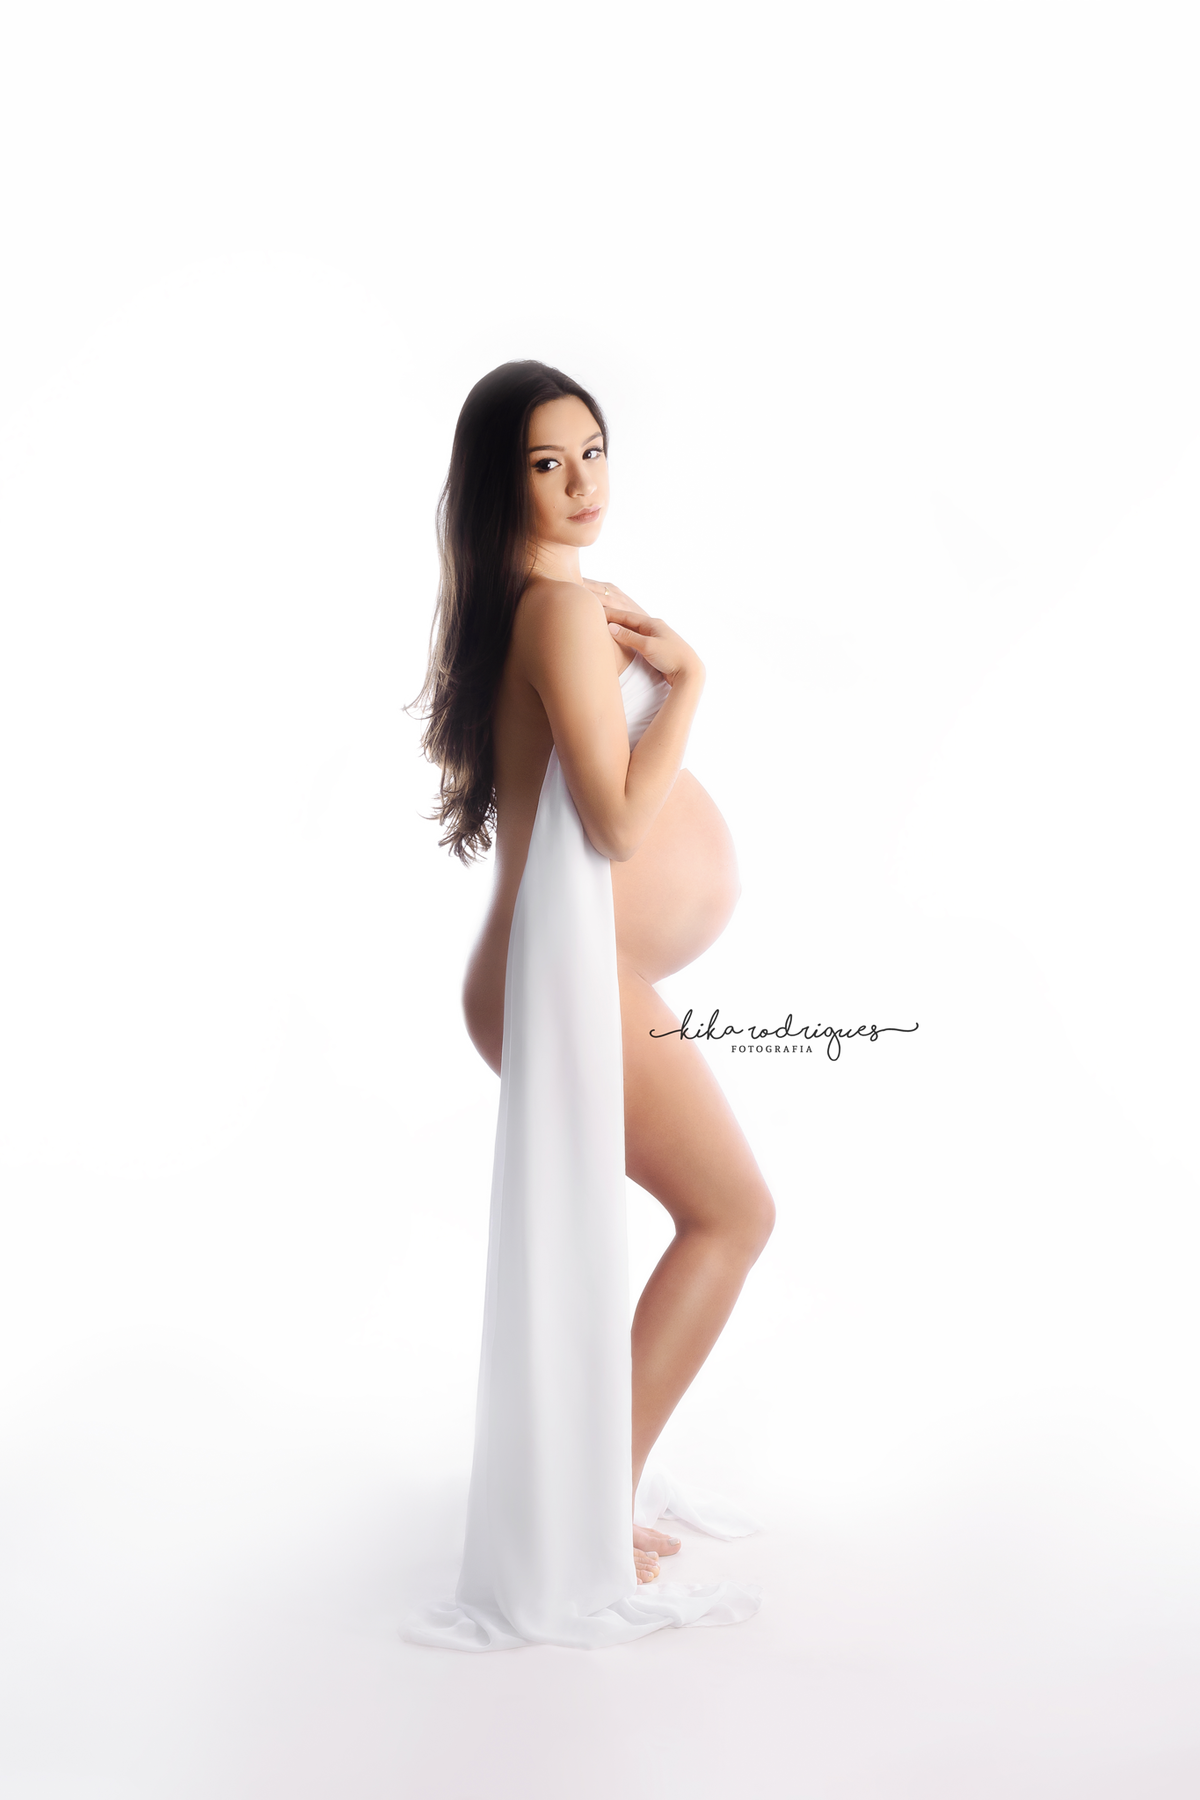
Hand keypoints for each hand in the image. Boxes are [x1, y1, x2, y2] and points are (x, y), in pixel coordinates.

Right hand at [581, 579, 704, 687]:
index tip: (595, 610)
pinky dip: (626, 638)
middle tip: (597, 615)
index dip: (610, 614)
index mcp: (652, 623)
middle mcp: (654, 628)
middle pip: (629, 621)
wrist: (690, 671)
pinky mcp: (656, 649)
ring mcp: (656, 638)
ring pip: (633, 630)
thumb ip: (629, 637)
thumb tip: (611, 627)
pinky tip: (621, 640)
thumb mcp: (648, 646)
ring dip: (620, 628)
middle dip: (613, 618)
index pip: (626, 616)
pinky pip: (637, 639)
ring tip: (605, 625)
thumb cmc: (671, 657)